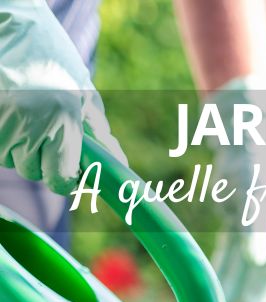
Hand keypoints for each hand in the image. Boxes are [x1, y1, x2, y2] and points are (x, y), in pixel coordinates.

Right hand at [0, 0, 124, 194]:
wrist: (9, 22)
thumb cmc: (52, 58)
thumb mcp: (83, 94)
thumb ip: (99, 134)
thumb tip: (119, 167)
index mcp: (62, 119)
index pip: (59, 180)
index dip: (64, 178)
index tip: (67, 169)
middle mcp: (30, 123)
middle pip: (32, 172)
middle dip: (41, 159)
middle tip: (44, 129)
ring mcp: (2, 121)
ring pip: (11, 159)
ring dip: (19, 146)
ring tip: (25, 114)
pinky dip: (3, 136)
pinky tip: (10, 111)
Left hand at [210, 78, 265, 301]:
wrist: (244, 132)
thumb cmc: (253, 163)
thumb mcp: (254, 196)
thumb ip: (254, 231)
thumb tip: (255, 262)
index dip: (262, 297)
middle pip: (261, 276)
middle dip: (248, 299)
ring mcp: (257, 230)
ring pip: (244, 268)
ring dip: (233, 289)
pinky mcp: (239, 223)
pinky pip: (231, 254)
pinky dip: (223, 270)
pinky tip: (213, 287)